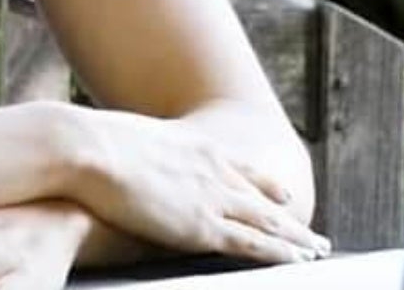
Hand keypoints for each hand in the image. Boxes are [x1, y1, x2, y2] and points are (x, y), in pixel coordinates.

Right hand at [67, 108, 329, 264]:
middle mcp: (209, 166)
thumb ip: (140, 155)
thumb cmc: (88, 145)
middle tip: (314, 233)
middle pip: (261, 196)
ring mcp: (209, 195)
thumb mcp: (125, 142)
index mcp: (191, 143)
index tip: (283, 194)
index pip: (238, 167)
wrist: (84, 147)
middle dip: (290, 217)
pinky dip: (280, 253)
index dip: (263, 183)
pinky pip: (253, 243)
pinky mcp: (202, 224)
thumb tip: (126, 162)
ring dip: (296, 237)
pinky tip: (298, 261)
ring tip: (318, 250)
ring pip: (267, 221)